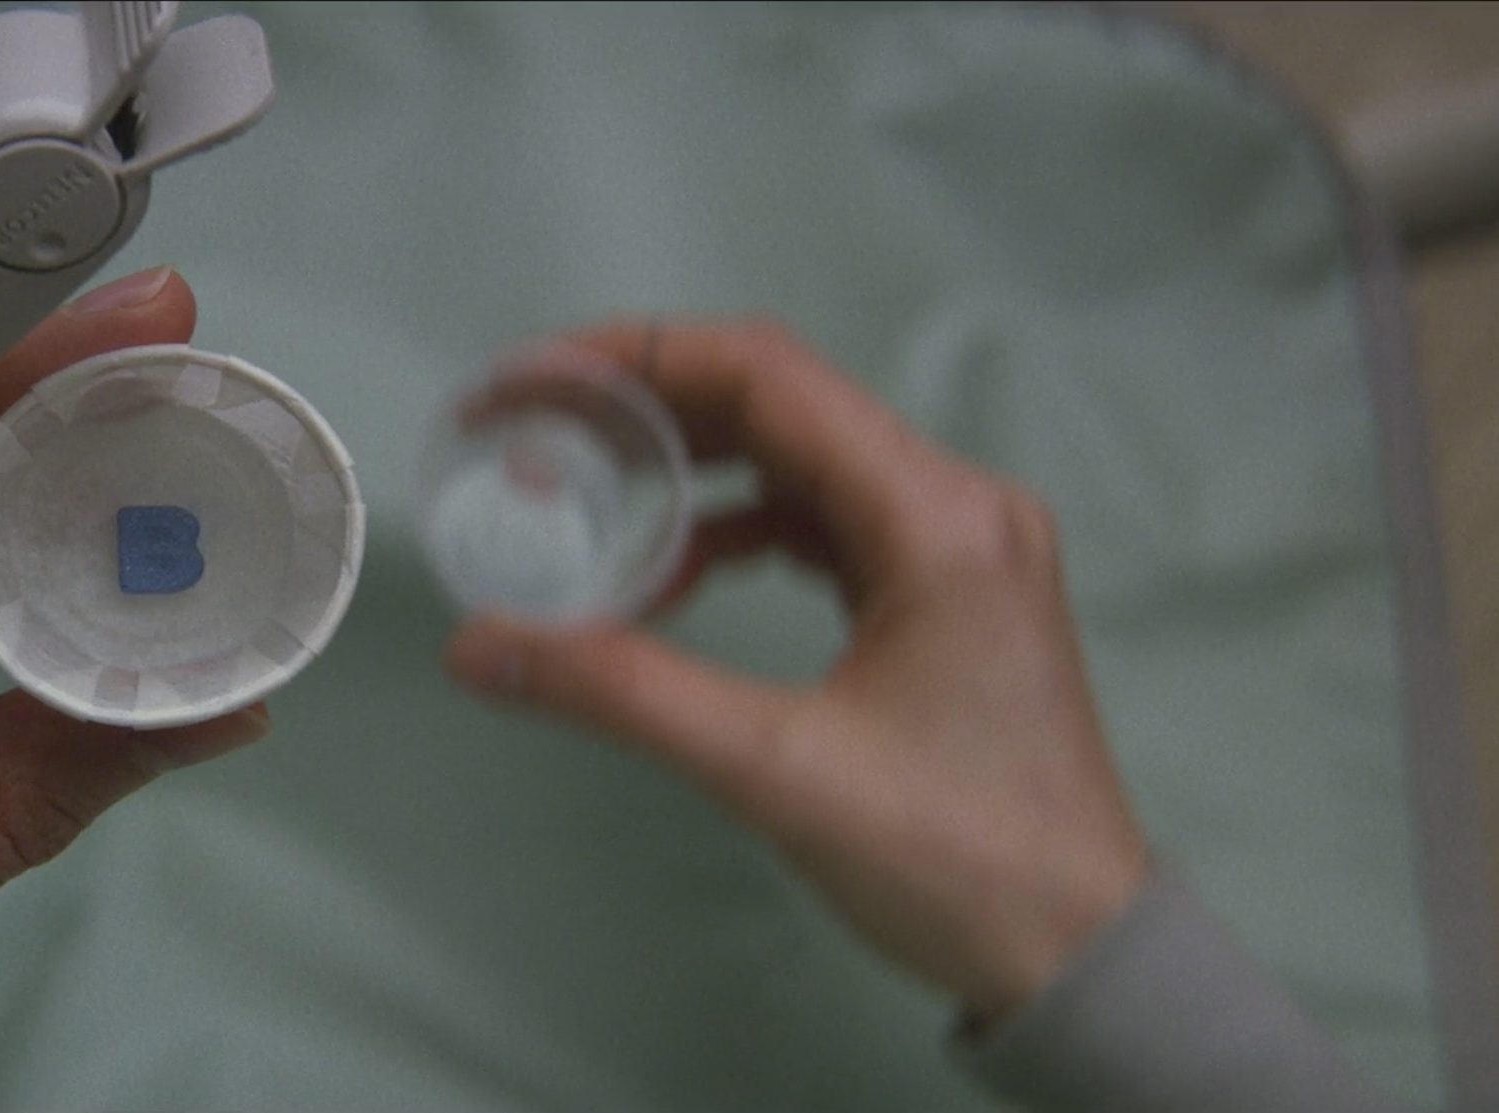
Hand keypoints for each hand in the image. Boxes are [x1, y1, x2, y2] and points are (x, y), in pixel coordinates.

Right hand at [444, 321, 1150, 1023]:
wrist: (1082, 958)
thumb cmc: (953, 861)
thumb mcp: (771, 771)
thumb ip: (618, 691)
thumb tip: (473, 643)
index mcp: (935, 517)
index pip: (766, 376)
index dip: (635, 360)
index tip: (528, 383)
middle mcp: (957, 504)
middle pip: (778, 403)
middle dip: (645, 409)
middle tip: (528, 432)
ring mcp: (959, 549)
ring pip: (798, 461)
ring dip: (685, 473)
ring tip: (577, 498)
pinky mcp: (946, 596)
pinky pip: (823, 522)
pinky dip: (733, 531)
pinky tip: (665, 582)